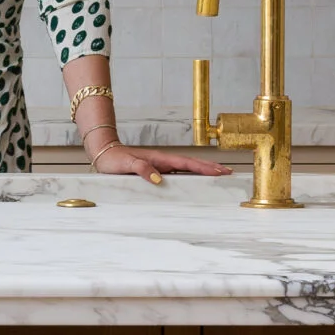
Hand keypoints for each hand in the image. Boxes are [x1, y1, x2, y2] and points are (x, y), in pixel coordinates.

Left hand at [85, 141, 232, 181]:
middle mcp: (164, 161)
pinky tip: (198, 180)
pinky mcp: (158, 170)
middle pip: (193, 164)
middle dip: (211, 168)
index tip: (219, 171)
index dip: (204, 167)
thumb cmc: (114, 160)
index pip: (187, 163)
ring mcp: (162, 165)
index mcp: (160, 159)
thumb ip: (141, 169)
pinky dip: (192, 175)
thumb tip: (158, 178)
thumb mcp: (126, 165)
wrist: (105, 154)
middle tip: (229, 173)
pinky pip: (180, 173)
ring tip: (220, 175)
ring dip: (204, 171)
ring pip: (188, 168)